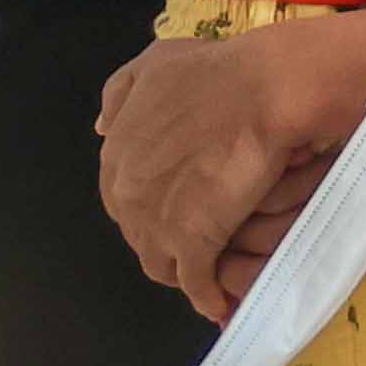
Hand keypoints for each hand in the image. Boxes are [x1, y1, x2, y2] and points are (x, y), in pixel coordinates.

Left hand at [94, 8, 365, 305]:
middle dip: (162, 237)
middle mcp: (127, 192)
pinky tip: (222, 303)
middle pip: (138, 232)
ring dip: (182, 270)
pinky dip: (208, 298)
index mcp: (116, 153)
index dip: (148, 203)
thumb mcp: (155, 62)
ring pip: (161, 264)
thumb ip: (121, 93)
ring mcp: (156, 222)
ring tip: (211, 269)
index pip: (121, 196)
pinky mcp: (192, 244)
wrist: (264, 91)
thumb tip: (102, 129)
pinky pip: (196, 285)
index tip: (174, 204)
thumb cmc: (217, 72)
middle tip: (195, 236)